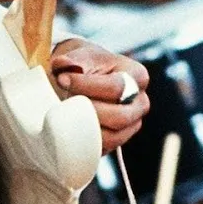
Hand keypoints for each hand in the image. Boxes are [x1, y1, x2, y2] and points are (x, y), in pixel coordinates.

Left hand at [50, 38, 149, 154]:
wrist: (83, 77)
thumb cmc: (86, 65)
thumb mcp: (81, 55)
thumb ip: (72, 59)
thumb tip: (63, 64)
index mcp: (137, 76)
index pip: (116, 87)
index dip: (86, 85)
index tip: (62, 79)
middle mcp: (140, 102)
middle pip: (119, 116)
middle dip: (87, 111)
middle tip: (63, 101)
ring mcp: (132, 124)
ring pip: (113, 137)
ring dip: (86, 128)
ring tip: (66, 114)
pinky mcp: (118, 140)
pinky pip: (104, 148)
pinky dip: (85, 141)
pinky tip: (70, 128)